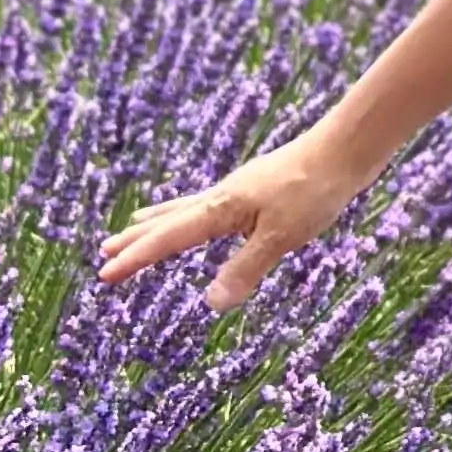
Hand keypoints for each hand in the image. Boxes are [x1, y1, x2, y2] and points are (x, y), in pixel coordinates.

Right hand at [95, 125, 380, 312]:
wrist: (348, 146)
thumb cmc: (316, 189)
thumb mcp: (282, 236)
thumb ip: (245, 268)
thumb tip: (210, 304)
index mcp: (221, 208)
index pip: (169, 239)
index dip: (137, 258)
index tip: (103, 274)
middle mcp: (224, 196)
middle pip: (170, 219)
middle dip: (137, 238)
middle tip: (103, 251)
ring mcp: (242, 189)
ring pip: (189, 208)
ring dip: (160, 222)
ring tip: (135, 225)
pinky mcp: (260, 187)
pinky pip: (212, 203)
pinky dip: (193, 211)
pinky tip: (205, 214)